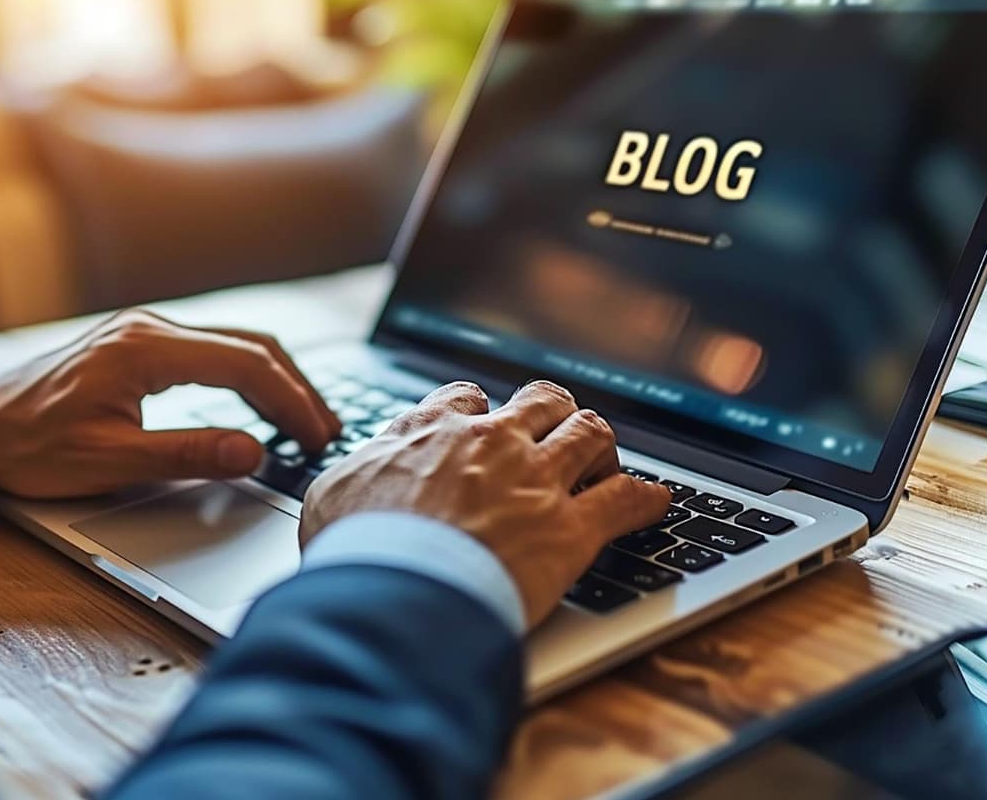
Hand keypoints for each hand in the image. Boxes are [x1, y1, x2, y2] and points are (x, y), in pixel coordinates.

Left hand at [0, 309, 341, 498]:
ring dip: (276, 381)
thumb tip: (253, 451)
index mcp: (145, 349)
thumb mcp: (110, 460)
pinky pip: (211, 351)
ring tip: (306, 422)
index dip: (291, 402)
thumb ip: (187, 453)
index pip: (245, 365)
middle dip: (296, 389)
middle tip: (327, 432)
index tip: (317, 437)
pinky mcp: (139, 346)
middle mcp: (149, 328)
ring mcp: (144, 332)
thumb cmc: (29, 446)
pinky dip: (247, 377)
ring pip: (234, 345)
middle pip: (250, 347)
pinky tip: (260, 405)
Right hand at [301, 381, 670, 627]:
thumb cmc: (357, 549)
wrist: (397, 589)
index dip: (481, 409)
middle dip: (552, 413)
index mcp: (432, 431)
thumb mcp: (331, 496)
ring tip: (602, 462)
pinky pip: (627, 500)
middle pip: (542, 401)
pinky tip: (655, 503)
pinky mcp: (572, 529)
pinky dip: (647, 500)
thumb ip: (355, 475)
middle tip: (554, 434)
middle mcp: (491, 442)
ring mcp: (536, 480)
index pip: (467, 397)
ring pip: (590, 433)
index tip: (483, 422)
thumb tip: (352, 480)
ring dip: (599, 445)